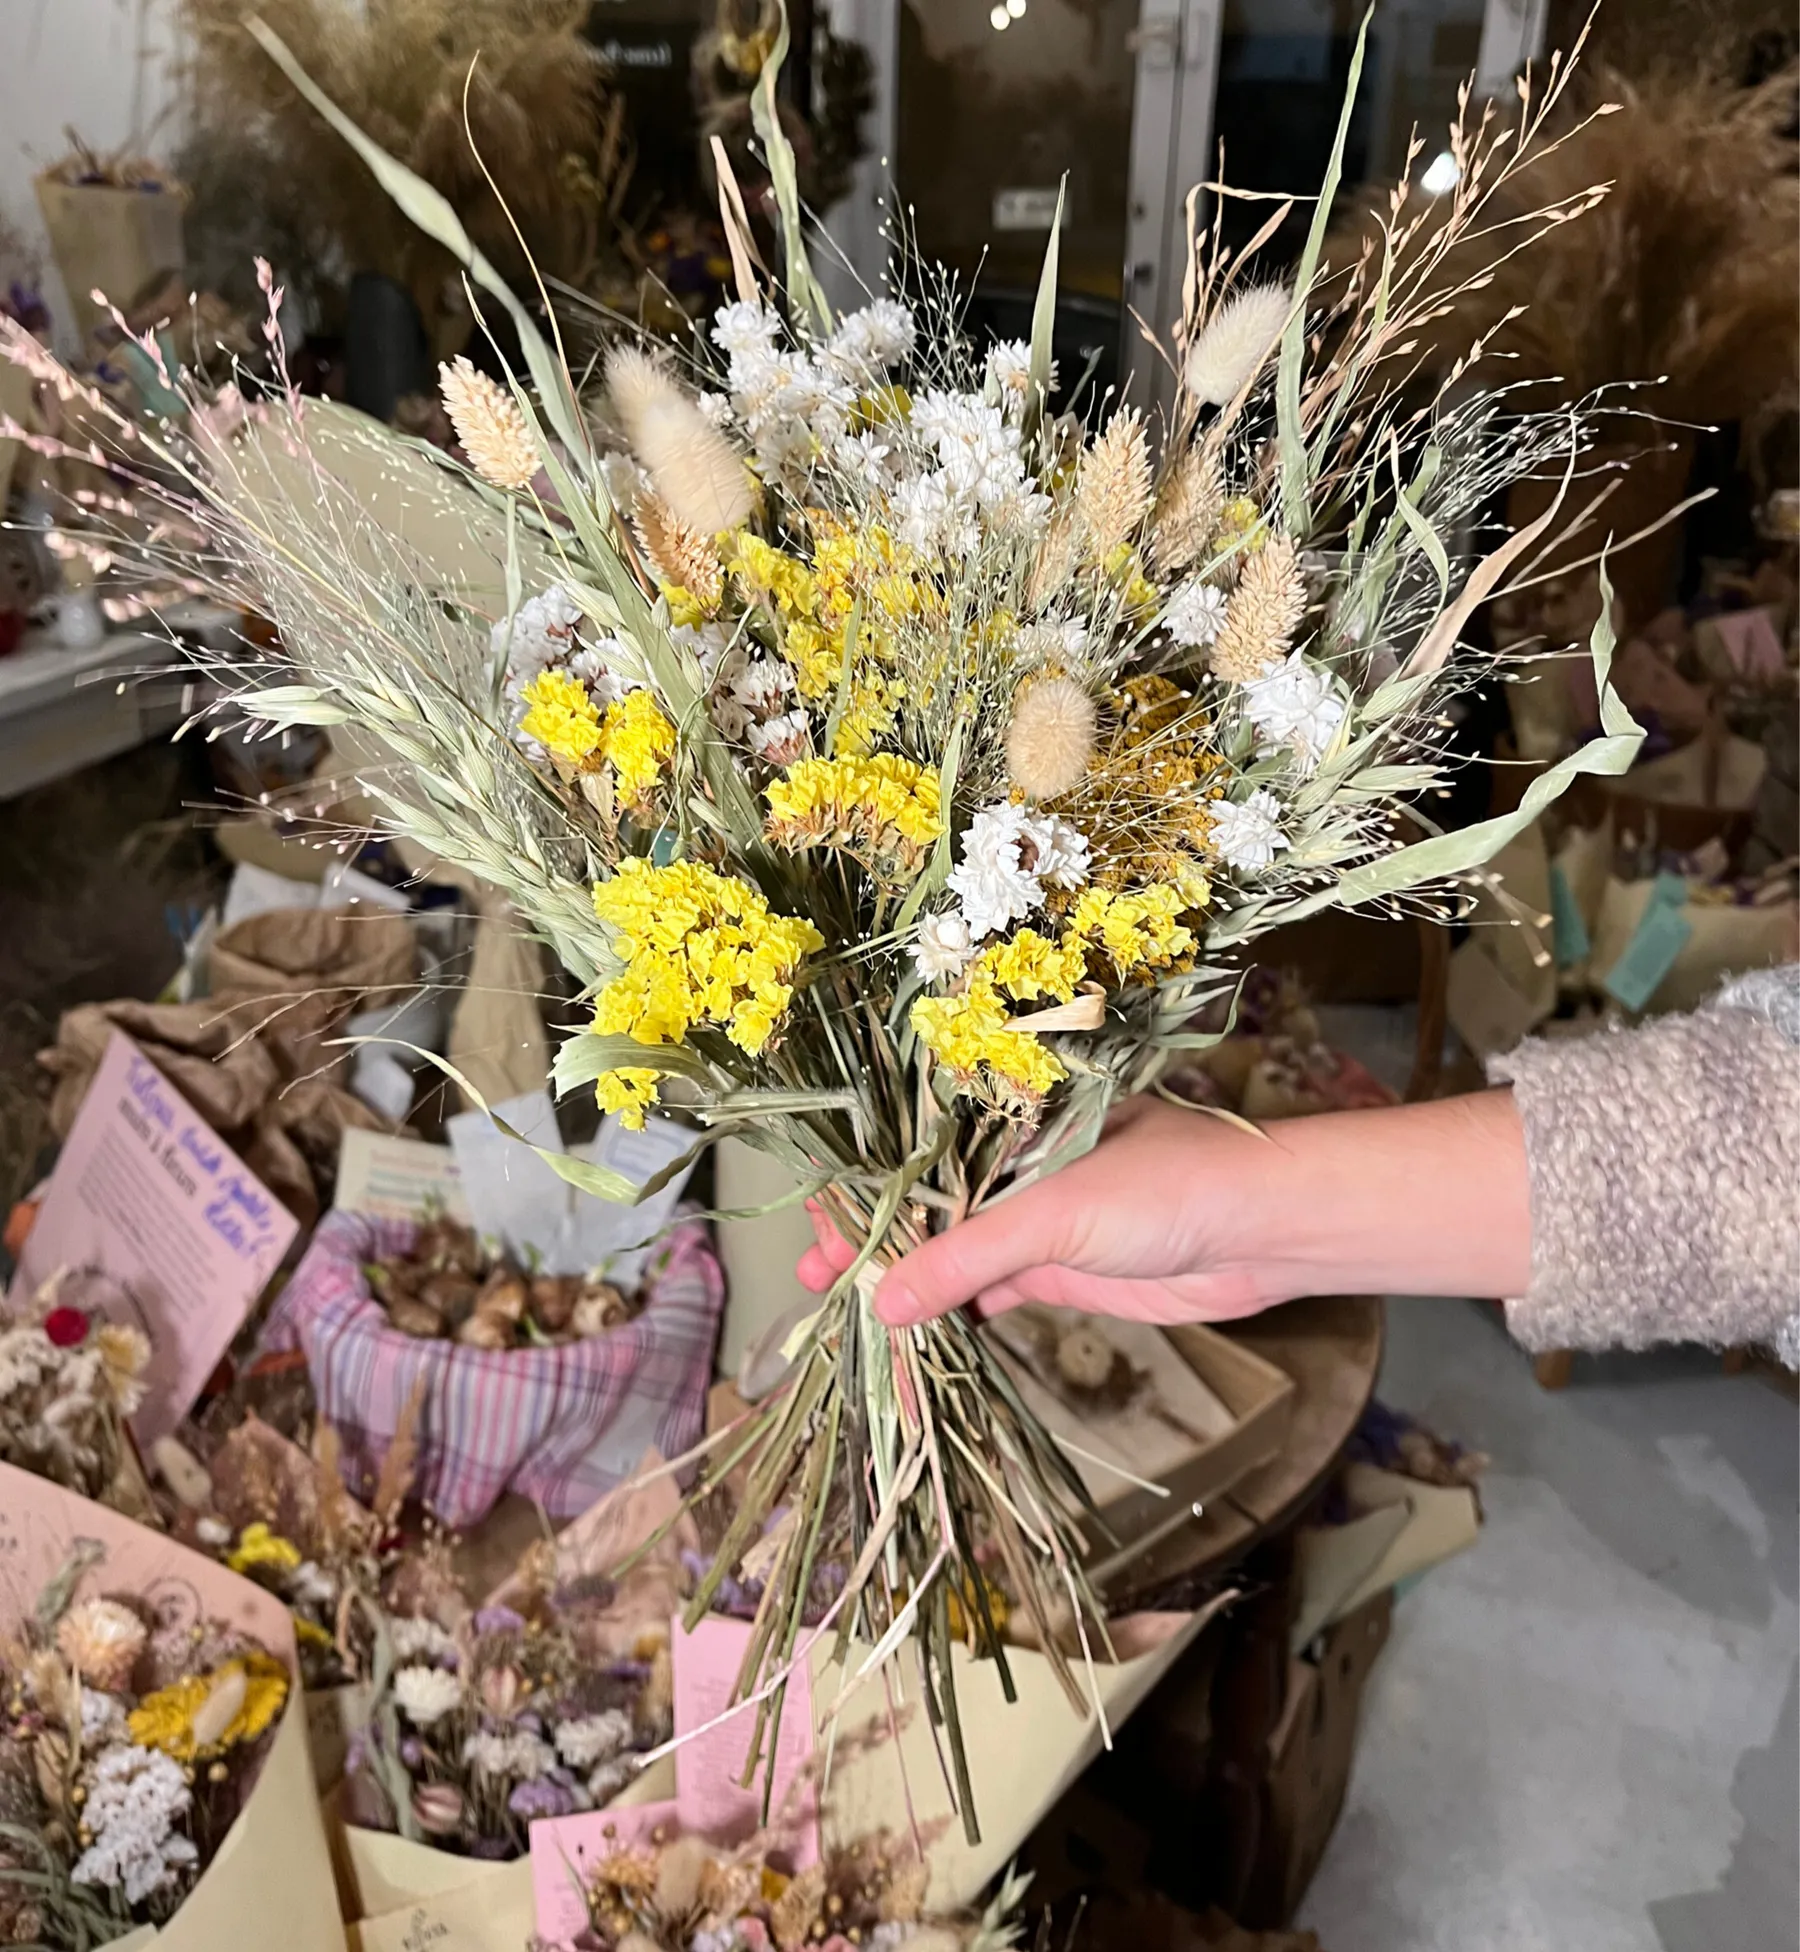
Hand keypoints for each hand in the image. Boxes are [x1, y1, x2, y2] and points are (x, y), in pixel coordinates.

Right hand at [797, 1088, 1531, 1329]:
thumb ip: (965, 1258)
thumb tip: (880, 1302)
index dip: (861, 1189)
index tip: (816, 1227)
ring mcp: (1038, 1221)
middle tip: (815, 1284)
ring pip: (953, 1254)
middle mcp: (1014, 1166)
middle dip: (871, 1244)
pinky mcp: (1062, 1271)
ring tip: (848, 1315)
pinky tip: (913, 1337)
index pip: (912, 1152)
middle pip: (924, 1206)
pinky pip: (991, 1292)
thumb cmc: (1167, 1187)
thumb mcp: (1054, 1214)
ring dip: (906, 1285)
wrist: (1266, 1230)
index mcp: (1008, 1121)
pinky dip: (953, 1315)